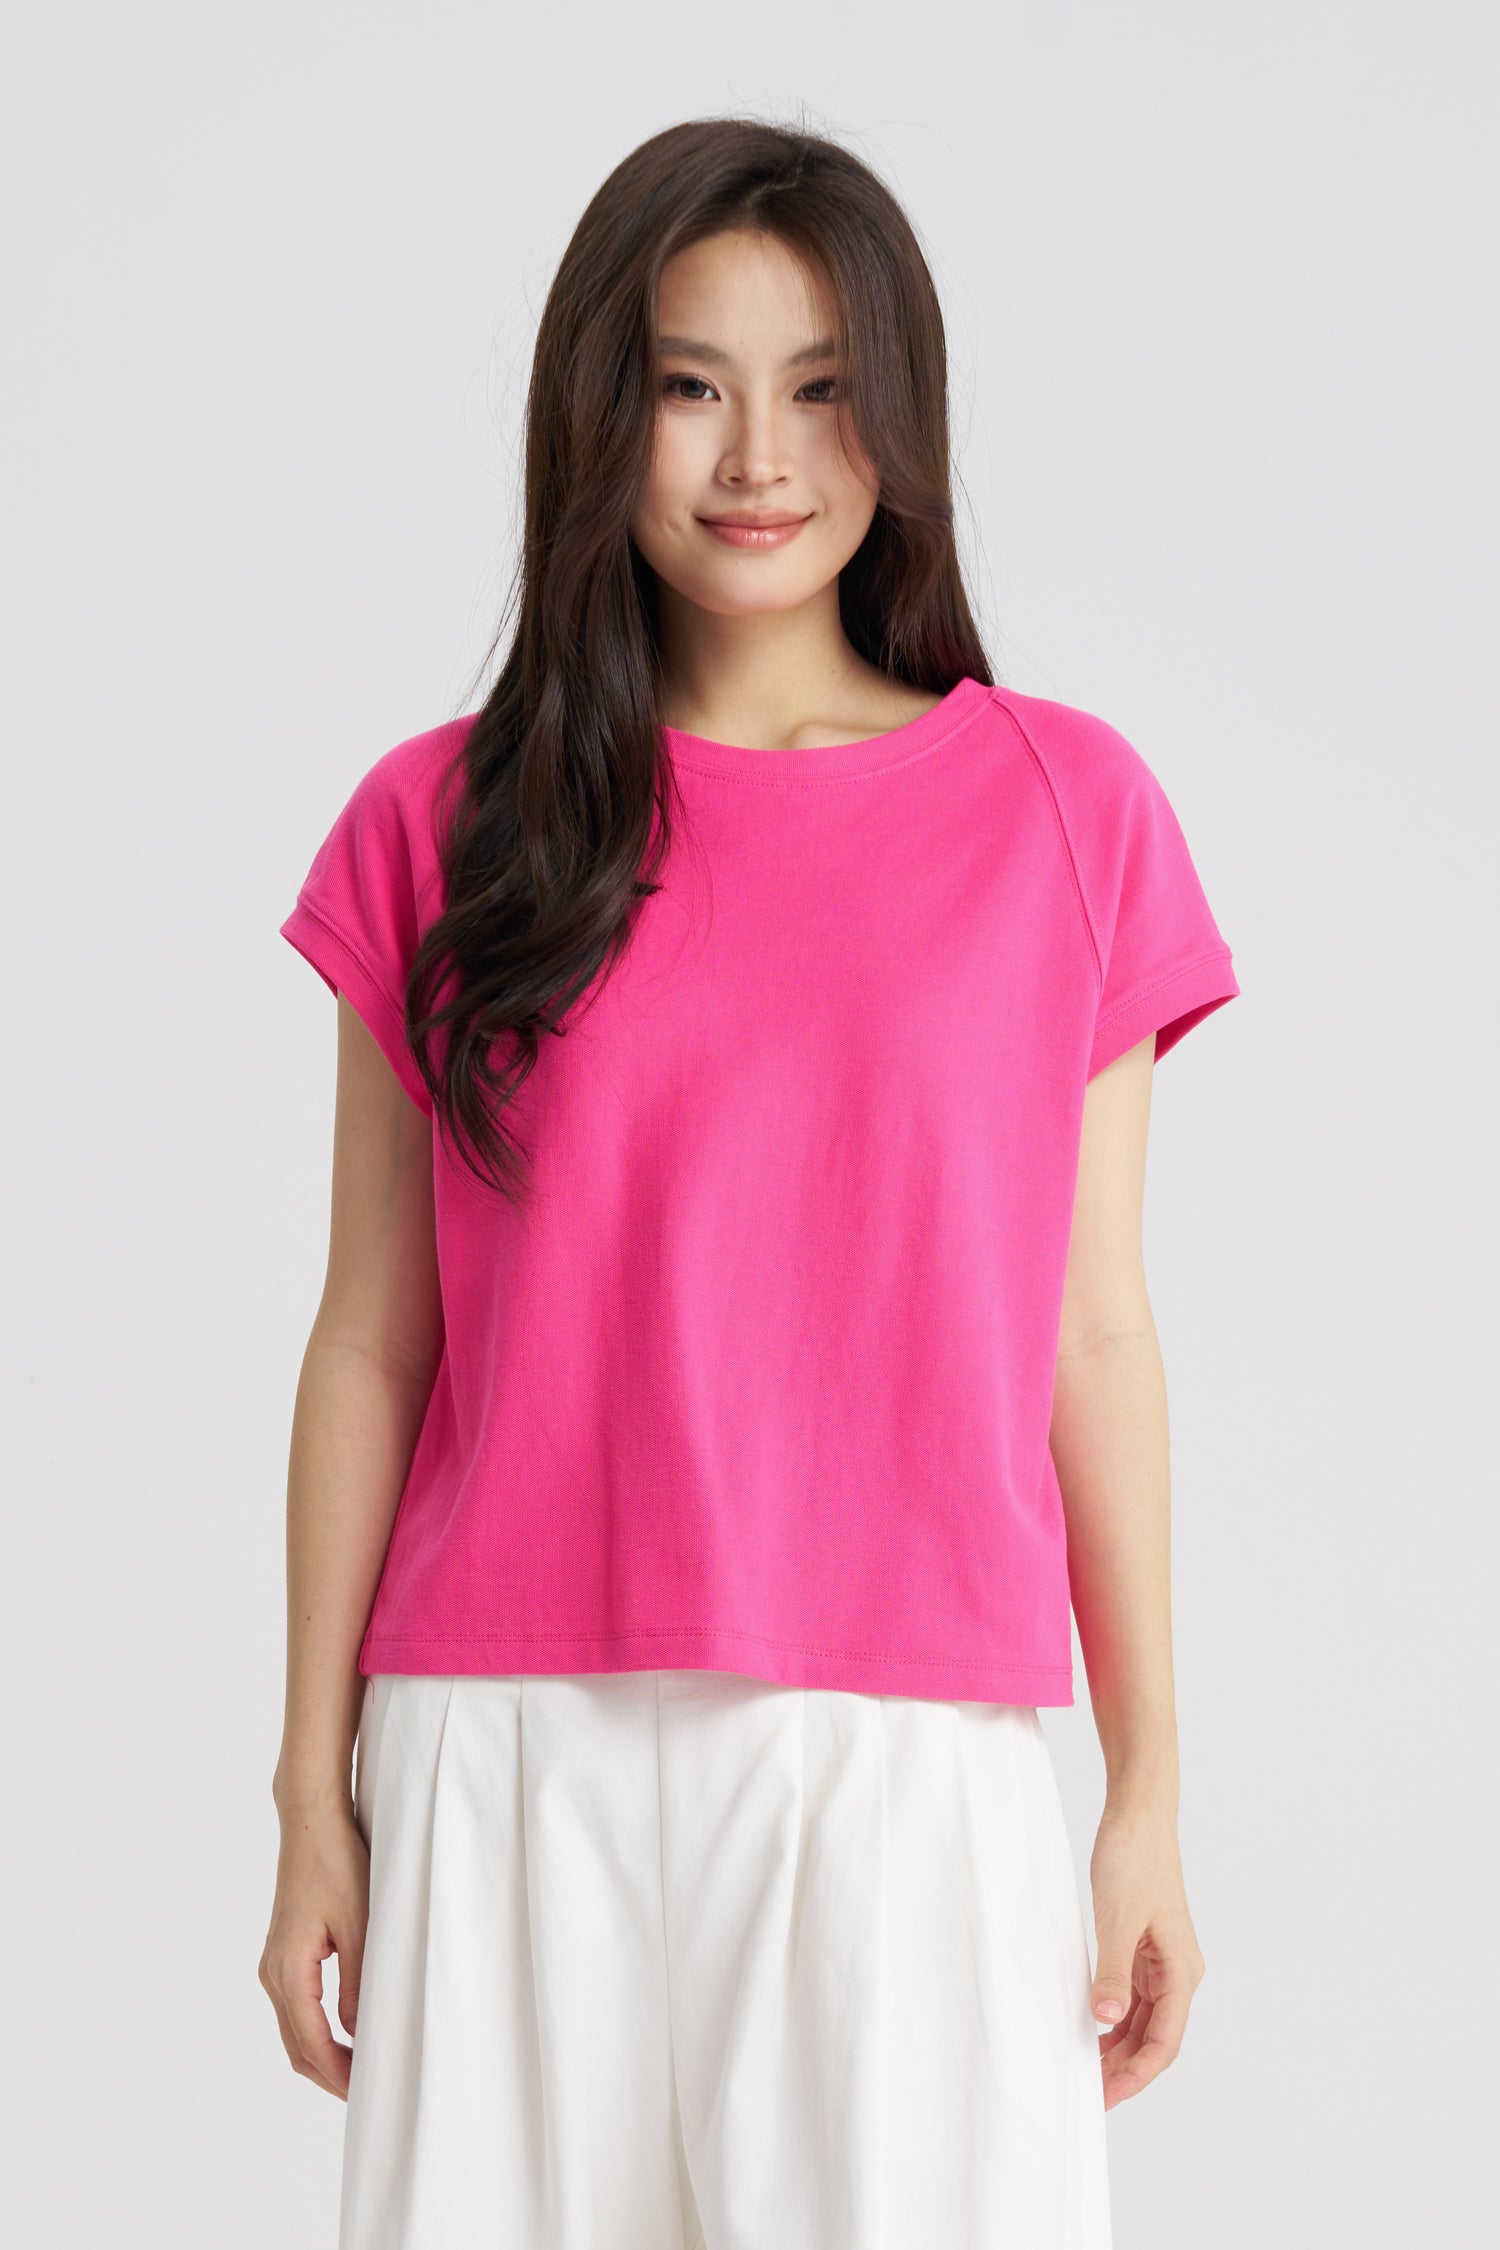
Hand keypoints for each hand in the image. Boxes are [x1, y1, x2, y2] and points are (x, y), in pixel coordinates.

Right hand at [259, 1798, 369, 2099]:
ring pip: (294, 2031)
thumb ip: (359, 1983)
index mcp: (289, 1970)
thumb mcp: (359, 1924)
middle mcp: (273, 1973)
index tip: (367, 2094)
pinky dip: (317, 2032)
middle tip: (367, 2093)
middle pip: (297, 2047)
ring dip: (323, 2056)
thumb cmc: (337, 1864)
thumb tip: (361, 2034)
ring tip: (362, 2070)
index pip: (312, 2043)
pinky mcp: (283, 1954)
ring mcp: (274, 1964)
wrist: (310, 1823)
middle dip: (329, 2075)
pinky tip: (346, 2034)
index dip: (339, 2075)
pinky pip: (296, 2008)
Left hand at [1088, 1803, 1205, 2109]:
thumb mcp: (1117, 1919)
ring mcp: (1162, 1962)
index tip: (1107, 2095)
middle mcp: (1178, 1972)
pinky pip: (1133, 1998)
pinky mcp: (1146, 1949)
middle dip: (1125, 2068)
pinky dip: (1114, 2019)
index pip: (1164, 2042)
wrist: (1138, 1816)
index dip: (1136, 2074)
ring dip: (1118, 2047)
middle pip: (1156, 2038)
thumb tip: (1105, 2020)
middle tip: (1089, 2092)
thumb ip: (1113, 1972)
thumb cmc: (1134, 1860)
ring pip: (1144, 2021)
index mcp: (1181, 1971)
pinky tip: (1091, 2030)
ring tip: (1086, 2069)